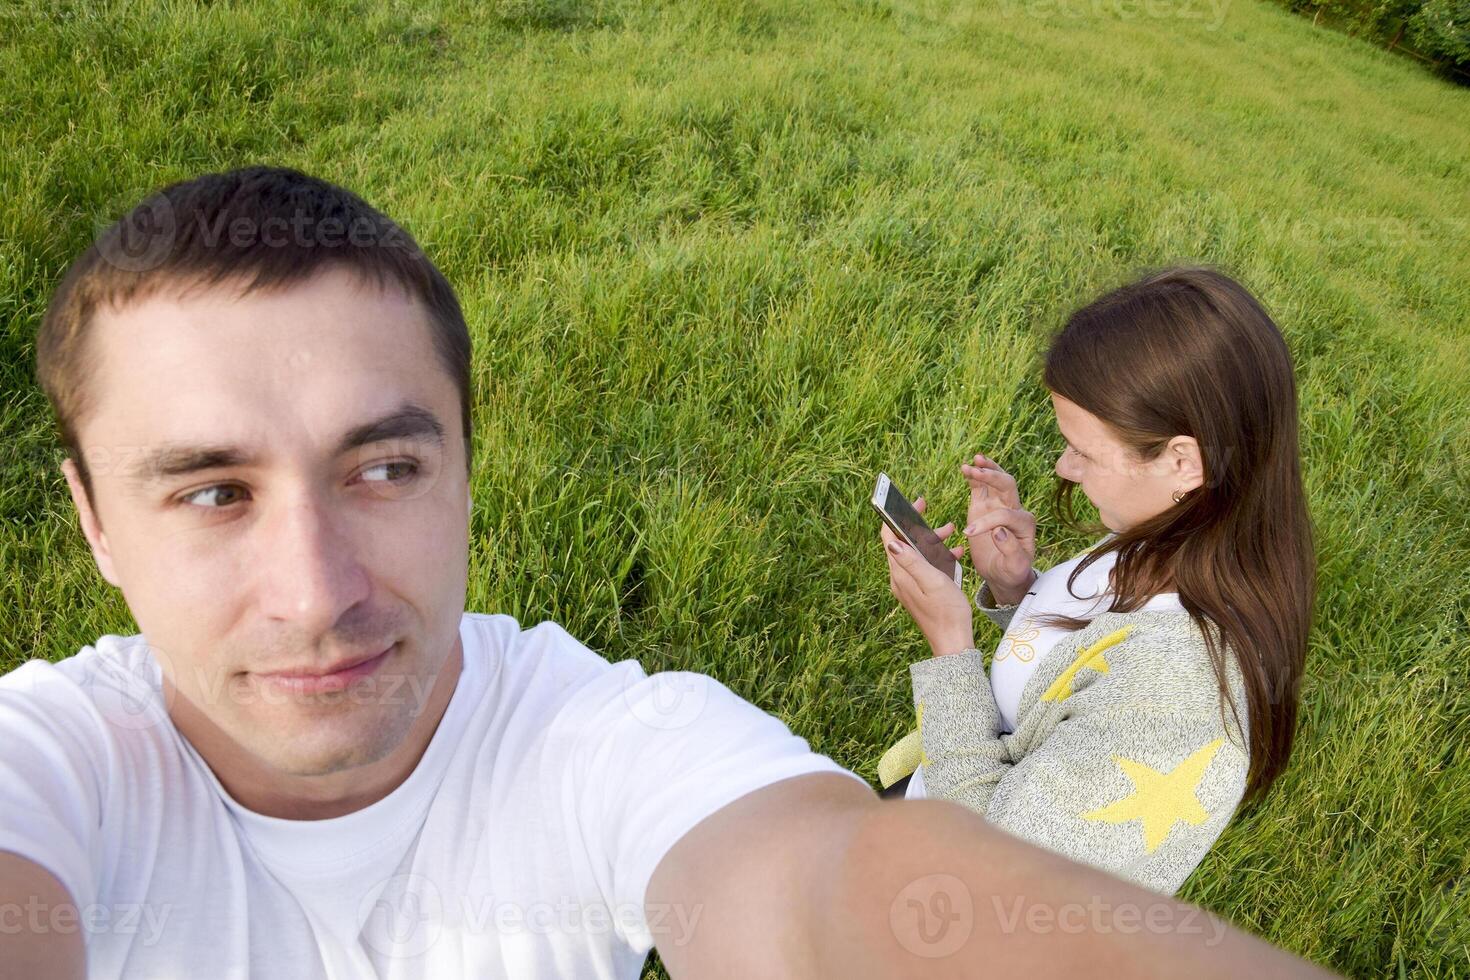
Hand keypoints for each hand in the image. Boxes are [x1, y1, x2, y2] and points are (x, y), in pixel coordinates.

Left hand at [880, 496, 973, 657]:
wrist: (954, 642)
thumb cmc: (946, 612)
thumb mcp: (931, 582)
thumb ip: (912, 561)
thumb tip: (891, 541)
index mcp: (900, 574)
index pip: (889, 537)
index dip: (896, 516)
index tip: (912, 502)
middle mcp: (900, 578)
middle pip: (902, 542)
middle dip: (916, 524)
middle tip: (927, 509)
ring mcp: (909, 585)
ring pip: (916, 553)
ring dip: (930, 539)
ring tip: (950, 530)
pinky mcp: (919, 592)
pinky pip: (924, 566)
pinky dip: (936, 556)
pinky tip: (954, 554)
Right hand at [960, 454, 1037, 604]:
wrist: (1003, 573)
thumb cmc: (1012, 571)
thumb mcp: (1015, 566)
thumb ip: (1011, 549)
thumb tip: (999, 530)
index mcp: (1024, 524)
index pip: (1005, 514)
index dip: (986, 522)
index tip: (967, 534)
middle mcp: (1015, 510)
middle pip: (1007, 485)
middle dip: (992, 476)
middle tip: (976, 471)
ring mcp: (999, 506)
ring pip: (996, 480)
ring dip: (986, 469)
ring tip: (972, 461)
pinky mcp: (984, 506)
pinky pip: (981, 487)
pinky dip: (975, 476)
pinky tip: (966, 468)